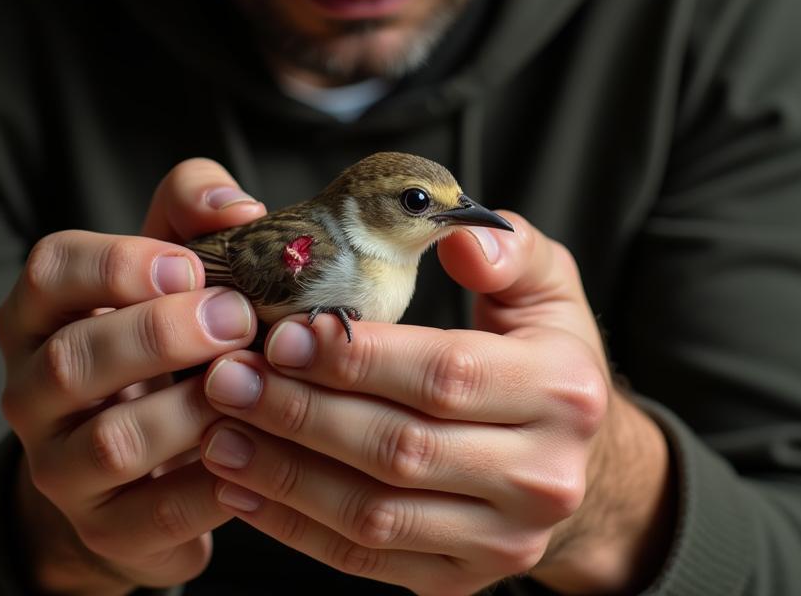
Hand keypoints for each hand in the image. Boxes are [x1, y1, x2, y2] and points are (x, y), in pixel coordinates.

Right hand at [0, 160, 265, 594]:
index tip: (191, 265)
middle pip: (71, 360)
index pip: (49, 272)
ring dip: (193, 409)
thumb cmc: (168, 336)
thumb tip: (239, 210)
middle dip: (162, 335)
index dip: (118, 264)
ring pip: (110, 440)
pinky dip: (212, 483)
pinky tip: (257, 450)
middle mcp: (31, 389)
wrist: (151, 458)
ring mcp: (58, 465)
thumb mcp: (173, 262)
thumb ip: (195, 209)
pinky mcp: (104, 527)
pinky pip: (154, 513)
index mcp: (41, 312)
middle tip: (237, 319)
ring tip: (251, 384)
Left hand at [197, 216, 673, 595]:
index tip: (284, 334)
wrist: (578, 456)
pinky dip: (299, 529)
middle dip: (302, 414)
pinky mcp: (462, 580)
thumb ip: (510, 252)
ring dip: (286, 475)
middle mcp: (542, 477)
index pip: (443, 373)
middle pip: (401, 449)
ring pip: (376, 515)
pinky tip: (246, 490)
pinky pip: (368, 562)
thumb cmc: (544, 351)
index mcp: (562, 391)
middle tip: (229, 380)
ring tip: (221, 432)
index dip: (356, 359)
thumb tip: (465, 239)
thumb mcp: (547, 286)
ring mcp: (504, 541)